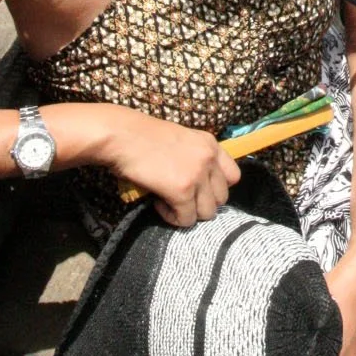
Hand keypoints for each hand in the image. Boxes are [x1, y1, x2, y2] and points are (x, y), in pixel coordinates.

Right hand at [110, 112, 239, 228]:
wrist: (122, 135)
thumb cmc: (143, 137)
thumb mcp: (181, 140)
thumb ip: (196, 158)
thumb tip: (200, 189)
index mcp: (210, 144)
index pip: (234, 176)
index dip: (216, 188)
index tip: (198, 189)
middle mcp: (209, 158)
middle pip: (222, 198)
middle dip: (201, 203)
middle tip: (180, 199)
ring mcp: (197, 175)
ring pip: (207, 212)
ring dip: (188, 213)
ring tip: (169, 202)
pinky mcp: (182, 191)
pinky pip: (187, 219)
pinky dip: (172, 217)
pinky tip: (159, 204)